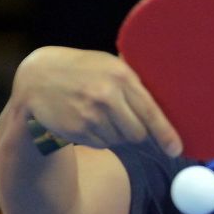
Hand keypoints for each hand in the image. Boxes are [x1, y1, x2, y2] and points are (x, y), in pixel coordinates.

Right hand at [12, 46, 181, 156]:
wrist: (36, 79)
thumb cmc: (80, 70)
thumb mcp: (106, 64)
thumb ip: (132, 78)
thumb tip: (170, 89)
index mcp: (120, 75)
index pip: (151, 112)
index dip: (166, 134)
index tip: (176, 150)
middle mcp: (107, 96)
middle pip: (138, 133)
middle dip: (137, 133)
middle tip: (123, 120)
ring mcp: (90, 115)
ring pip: (120, 140)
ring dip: (115, 133)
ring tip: (96, 112)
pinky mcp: (77, 131)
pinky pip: (101, 144)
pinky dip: (98, 137)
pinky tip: (84, 120)